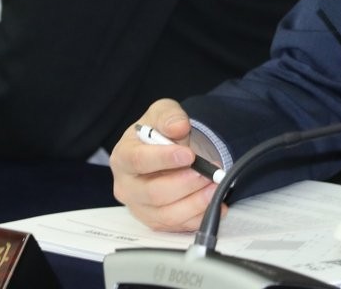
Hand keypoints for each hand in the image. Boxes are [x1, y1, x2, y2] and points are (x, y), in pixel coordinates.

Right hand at [110, 99, 221, 231]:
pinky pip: (176, 226)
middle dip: (185, 183)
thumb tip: (178, 126)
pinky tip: (217, 206)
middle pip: (153, 193)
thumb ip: (169, 116)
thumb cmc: (158, 131)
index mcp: (123, 157)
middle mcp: (127, 187)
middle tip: (209, 173)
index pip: (139, 161)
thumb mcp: (162, 112)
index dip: (164, 159)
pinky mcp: (155, 221)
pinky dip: (198, 218)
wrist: (164, 148)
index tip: (189, 155)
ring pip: (166, 215)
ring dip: (195, 203)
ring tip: (216, 188)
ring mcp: (140, 208)